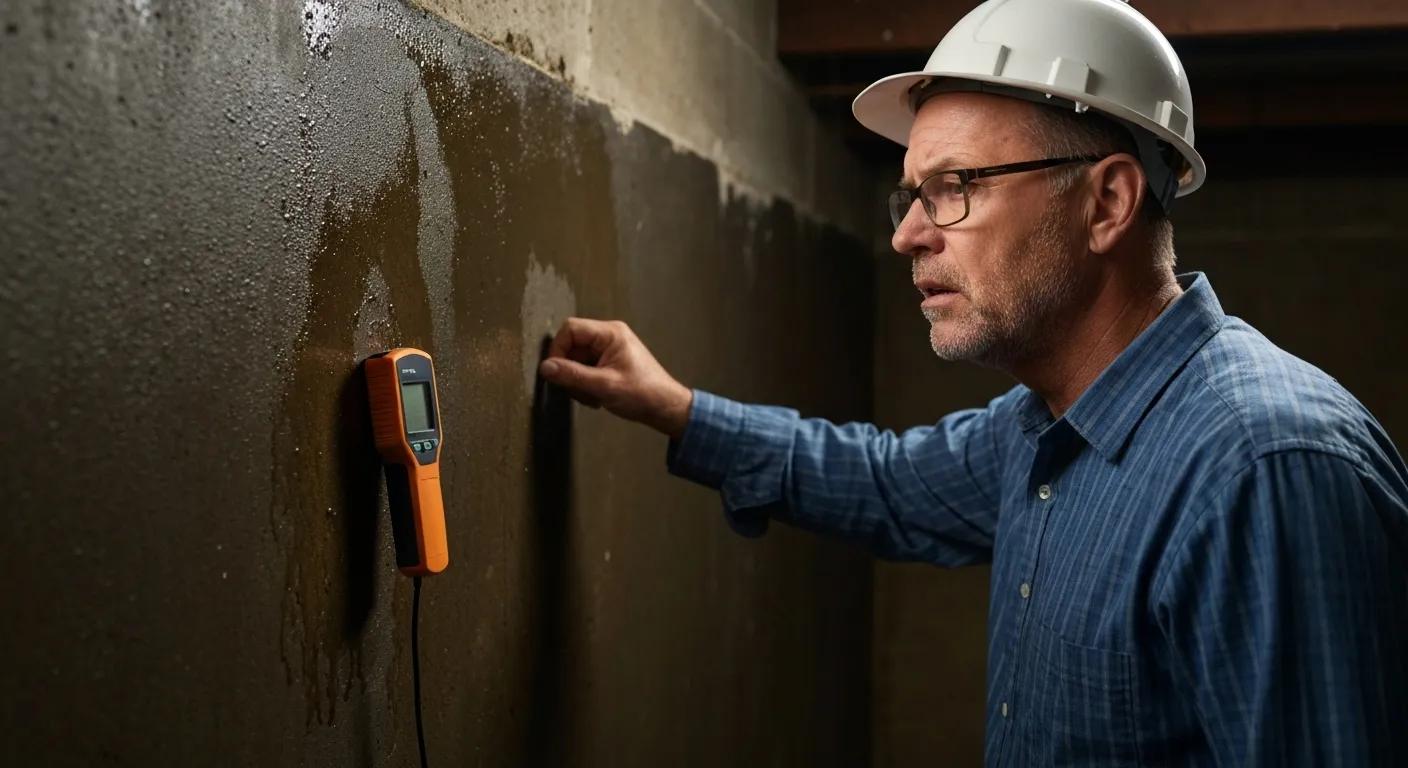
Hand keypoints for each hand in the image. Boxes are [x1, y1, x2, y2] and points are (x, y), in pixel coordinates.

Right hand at [537, 318, 692, 439]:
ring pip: (576, 360)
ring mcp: (608, 350)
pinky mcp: (608, 363)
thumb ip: (573, 375)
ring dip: (577, 381)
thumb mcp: (604, 386)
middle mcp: (608, 337)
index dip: (558, 349)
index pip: (571, 329)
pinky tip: (596, 398)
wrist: (666, 408)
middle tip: (577, 392)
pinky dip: (585, 385)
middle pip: (572, 345)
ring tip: (591, 398)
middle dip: (569, 370)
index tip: (555, 373)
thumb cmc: (642, 394)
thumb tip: (545, 368)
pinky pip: (585, 369)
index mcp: (610, 333)